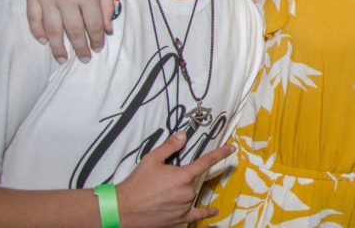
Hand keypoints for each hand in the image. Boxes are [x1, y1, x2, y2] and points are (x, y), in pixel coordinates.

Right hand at [25, 0, 111, 63]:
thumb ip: (106, 4)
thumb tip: (107, 29)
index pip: (92, 25)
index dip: (95, 40)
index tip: (97, 48)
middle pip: (73, 31)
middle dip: (79, 48)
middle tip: (83, 59)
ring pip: (52, 29)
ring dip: (57, 46)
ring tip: (62, 58)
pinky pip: (33, 18)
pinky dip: (37, 31)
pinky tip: (43, 40)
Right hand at [115, 132, 230, 227]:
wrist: (123, 210)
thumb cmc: (136, 185)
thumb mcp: (151, 160)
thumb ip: (169, 147)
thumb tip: (182, 136)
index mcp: (183, 176)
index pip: (206, 161)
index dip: (221, 153)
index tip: (231, 148)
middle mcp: (188, 191)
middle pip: (193, 180)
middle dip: (182, 178)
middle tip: (162, 182)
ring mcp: (185, 206)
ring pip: (191, 195)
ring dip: (183, 192)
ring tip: (163, 194)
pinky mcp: (179, 218)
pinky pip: (197, 215)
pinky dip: (206, 213)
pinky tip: (214, 212)